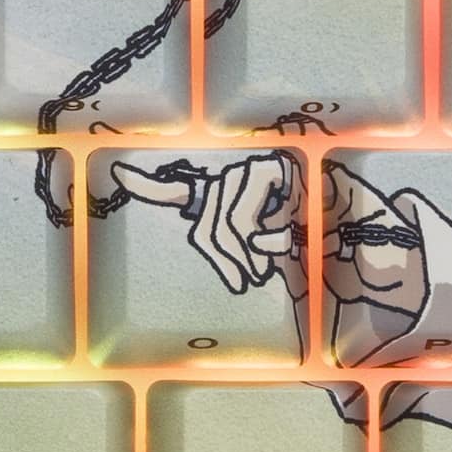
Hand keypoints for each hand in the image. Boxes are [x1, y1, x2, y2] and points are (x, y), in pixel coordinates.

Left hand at [105, 155, 296, 294]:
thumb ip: (226, 252)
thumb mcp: (251, 250)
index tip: (117, 173)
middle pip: (208, 227)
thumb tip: (192, 237)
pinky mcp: (273, 168)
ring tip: (262, 272)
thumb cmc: (288, 241)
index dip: (147, 185)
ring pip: (231, 225)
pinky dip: (269, 242)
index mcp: (217, 197)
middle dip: (226, 261)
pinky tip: (281, 241)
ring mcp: (249, 169)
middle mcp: (228, 179)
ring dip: (248, 258)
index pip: (175, 191)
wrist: (334, 222)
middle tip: (244, 282)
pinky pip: (256, 220)